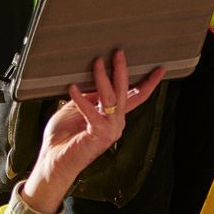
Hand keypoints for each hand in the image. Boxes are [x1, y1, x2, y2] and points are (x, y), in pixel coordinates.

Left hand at [20, 51, 163, 213]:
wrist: (54, 160)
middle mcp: (116, 123)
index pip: (136, 97)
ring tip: (97, 62)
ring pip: (111, 99)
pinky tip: (72, 87)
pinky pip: (91, 112)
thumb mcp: (77, 108)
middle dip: (122, 70)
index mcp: (114, 117)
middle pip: (125, 92)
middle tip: (119, 52)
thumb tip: (95, 77)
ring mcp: (110, 130)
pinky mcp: (98, 135)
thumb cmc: (64, 136)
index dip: (149, 83)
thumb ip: (89, 96)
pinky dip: (81, 99)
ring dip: (102, 78)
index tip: (160, 69)